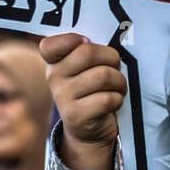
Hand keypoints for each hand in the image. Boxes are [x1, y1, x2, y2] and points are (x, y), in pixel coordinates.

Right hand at [40, 33, 126, 169]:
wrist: (89, 130)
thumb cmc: (94, 90)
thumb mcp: (87, 68)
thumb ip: (89, 51)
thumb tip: (113, 39)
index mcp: (55, 62)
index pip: (50, 45)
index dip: (72, 39)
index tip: (86, 43)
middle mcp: (54, 77)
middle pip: (88, 53)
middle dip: (111, 59)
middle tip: (115, 68)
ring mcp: (63, 97)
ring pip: (103, 76)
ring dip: (119, 82)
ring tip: (117, 87)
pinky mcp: (76, 115)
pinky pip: (108, 98)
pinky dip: (118, 99)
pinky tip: (112, 103)